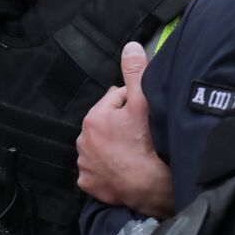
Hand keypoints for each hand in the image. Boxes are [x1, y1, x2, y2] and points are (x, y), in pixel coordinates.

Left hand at [76, 42, 173, 218]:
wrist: (151, 187)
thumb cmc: (148, 144)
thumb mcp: (144, 103)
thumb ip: (135, 73)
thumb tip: (130, 46)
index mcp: (94, 118)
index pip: (116, 100)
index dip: (133, 103)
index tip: (146, 113)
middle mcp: (83, 141)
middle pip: (106, 124)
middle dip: (120, 125)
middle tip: (141, 134)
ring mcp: (85, 164)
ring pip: (101, 148)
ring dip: (114, 147)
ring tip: (133, 152)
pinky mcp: (89, 184)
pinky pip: (97, 172)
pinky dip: (108, 170)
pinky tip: (122, 170)